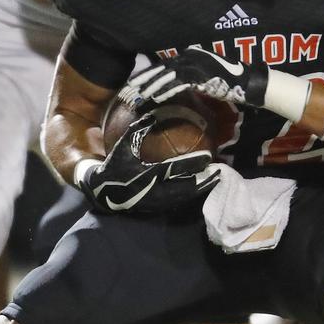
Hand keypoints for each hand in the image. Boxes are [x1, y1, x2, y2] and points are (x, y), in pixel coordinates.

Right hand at [77, 114, 219, 213]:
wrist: (103, 192)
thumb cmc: (115, 165)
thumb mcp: (123, 146)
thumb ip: (138, 130)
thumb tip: (152, 114)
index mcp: (147, 174)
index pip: (175, 169)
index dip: (192, 163)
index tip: (208, 157)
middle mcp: (154, 191)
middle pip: (185, 187)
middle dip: (204, 180)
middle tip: (220, 171)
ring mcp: (157, 202)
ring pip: (185, 197)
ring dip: (201, 189)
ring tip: (216, 179)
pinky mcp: (157, 208)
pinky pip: (179, 203)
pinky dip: (192, 195)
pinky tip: (203, 188)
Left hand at [128, 47, 268, 107]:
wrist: (247, 82)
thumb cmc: (226, 81)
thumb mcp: (203, 77)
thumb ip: (187, 77)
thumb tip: (169, 86)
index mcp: (189, 55)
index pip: (162, 65)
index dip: (146, 75)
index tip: (132, 85)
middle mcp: (190, 56)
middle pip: (160, 69)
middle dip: (142, 81)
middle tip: (127, 92)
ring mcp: (195, 64)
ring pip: (166, 76)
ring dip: (150, 87)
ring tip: (136, 96)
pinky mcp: (200, 74)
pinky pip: (178, 83)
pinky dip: (166, 90)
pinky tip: (155, 98)